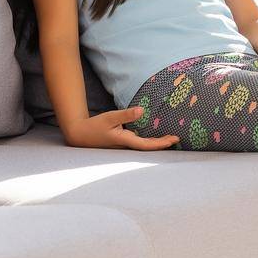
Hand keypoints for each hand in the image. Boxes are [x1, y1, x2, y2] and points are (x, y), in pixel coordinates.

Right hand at [65, 106, 179, 150]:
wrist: (80, 135)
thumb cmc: (94, 126)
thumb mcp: (109, 117)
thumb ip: (125, 114)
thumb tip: (142, 110)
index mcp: (124, 140)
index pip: (146, 144)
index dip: (160, 143)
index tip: (172, 140)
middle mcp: (126, 146)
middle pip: (148, 147)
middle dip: (162, 144)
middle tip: (177, 139)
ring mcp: (124, 146)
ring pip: (144, 147)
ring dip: (157, 144)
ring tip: (170, 139)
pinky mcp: (122, 143)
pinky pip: (139, 144)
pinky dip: (149, 142)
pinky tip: (155, 139)